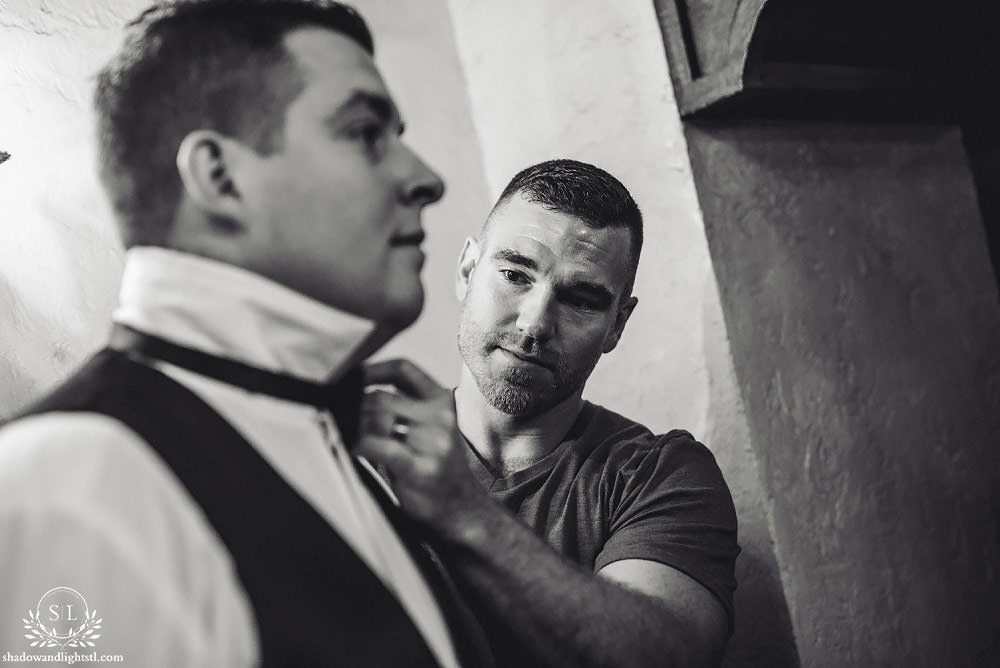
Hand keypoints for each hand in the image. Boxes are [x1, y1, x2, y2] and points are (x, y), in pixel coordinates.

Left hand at [357, 359, 491, 538]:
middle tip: (346, 424)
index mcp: (442, 402)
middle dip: (356, 410)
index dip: (372, 369)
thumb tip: (356, 398)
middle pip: (381, 396)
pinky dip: (359, 444)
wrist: (464, 510)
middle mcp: (440, 417)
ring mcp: (433, 442)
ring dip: (356, 429)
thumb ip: (403, 409)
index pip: (403, 370)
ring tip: (354, 441)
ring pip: (376, 418)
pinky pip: (378, 445)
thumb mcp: (431, 429)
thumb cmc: (440, 471)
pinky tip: (355, 449)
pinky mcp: (421, 467)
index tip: (351, 378)